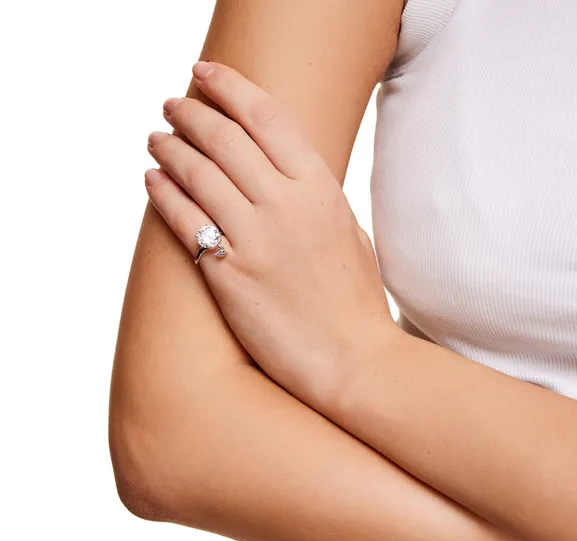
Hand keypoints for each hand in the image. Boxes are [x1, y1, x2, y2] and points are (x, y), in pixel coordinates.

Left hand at [145, 61, 400, 405]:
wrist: (353, 360)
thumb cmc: (354, 300)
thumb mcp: (348, 232)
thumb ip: (316, 195)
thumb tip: (284, 171)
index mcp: (322, 189)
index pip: (267, 117)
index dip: (230, 87)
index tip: (205, 74)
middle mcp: (287, 205)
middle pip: (225, 138)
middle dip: (190, 112)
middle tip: (171, 105)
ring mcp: (256, 239)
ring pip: (198, 173)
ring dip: (170, 148)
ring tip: (155, 138)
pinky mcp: (229, 275)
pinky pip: (186, 221)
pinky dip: (163, 193)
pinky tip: (151, 178)